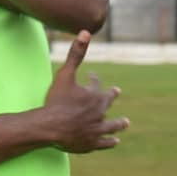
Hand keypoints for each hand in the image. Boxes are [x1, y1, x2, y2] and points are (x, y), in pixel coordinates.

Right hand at [42, 31, 127, 152]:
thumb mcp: (65, 75)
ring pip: (111, 125)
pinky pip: (104, 142)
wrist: (51, 126)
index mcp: (95, 95)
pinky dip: (110, 141)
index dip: (94, 79)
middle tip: (116, 93)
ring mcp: (97, 128)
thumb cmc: (57, 101)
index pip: (96, 84)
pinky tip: (114, 141)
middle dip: (111, 97)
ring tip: (125, 123)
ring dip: (118, 123)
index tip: (92, 76)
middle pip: (107, 103)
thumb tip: (85, 32)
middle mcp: (99, 112)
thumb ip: (76, 54)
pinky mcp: (92, 143)